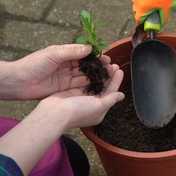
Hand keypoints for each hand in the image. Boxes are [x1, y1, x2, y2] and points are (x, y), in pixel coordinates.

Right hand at [0, 65, 124, 175]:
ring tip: (104, 63)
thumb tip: (122, 95)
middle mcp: (92, 104)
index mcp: (100, 110)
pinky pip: (83, 81)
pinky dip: (88, 74)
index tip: (120, 70)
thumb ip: (110, 100)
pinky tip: (92, 66)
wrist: (54, 113)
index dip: (115, 81)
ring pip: (93, 83)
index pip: (111, 93)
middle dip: (108, 76)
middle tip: (113, 64)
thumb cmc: (78, 111)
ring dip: (99, 73)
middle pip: (103, 87)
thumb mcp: (98, 106)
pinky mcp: (72, 92)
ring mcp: (82, 97)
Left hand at [10, 44, 118, 99]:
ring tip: (109, 76)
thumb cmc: (33, 65)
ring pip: (85, 75)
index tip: (106, 57)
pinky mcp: (65, 88)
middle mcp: (67, 64)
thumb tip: (89, 48)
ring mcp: (66, 77)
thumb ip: (71, 52)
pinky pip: (80, 85)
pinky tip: (100, 85)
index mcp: (63, 53)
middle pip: (87, 65)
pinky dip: (90, 85)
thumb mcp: (53, 54)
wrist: (18, 82)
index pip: (83, 53)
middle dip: (99, 66)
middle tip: (111, 67)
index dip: (95, 55)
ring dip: (97, 76)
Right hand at [129, 0, 175, 28]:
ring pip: (136, 0)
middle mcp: (135, 1)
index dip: (144, 21)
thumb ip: (164, 17)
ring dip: (143, 1)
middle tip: (152, 8)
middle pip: (137, 9)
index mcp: (141, 8)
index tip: (149, 20)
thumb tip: (161, 23)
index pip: (139, 20)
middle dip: (144, 10)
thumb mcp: (167, 6)